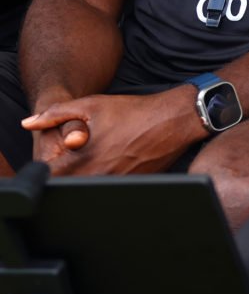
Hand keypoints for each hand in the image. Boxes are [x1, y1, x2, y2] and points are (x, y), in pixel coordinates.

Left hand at [22, 88, 202, 174]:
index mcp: (81, 160)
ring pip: (88, 188)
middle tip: (86, 151)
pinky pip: (109, 188)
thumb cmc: (134, 111)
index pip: (49, 176)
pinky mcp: (130, 188)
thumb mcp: (91, 104)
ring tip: (105, 153)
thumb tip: (30, 123)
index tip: (64, 151)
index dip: (52, 163)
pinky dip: (108, 177)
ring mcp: (114, 185)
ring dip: (89, 175)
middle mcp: (97, 178)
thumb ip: (55, 114)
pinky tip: (120, 158)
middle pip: (68, 185)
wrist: (174, 121)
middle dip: (70, 171)